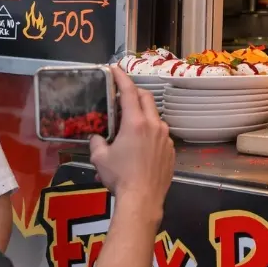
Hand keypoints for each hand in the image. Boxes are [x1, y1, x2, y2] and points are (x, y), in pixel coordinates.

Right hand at [90, 67, 174, 211]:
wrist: (143, 198)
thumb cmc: (120, 176)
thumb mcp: (100, 158)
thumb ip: (97, 142)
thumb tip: (96, 137)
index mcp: (136, 123)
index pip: (129, 92)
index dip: (122, 78)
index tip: (116, 69)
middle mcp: (155, 125)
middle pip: (146, 99)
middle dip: (134, 93)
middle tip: (122, 94)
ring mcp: (166, 137)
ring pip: (154, 117)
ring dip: (142, 115)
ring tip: (128, 126)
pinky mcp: (171, 149)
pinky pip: (160, 134)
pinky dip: (149, 133)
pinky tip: (139, 147)